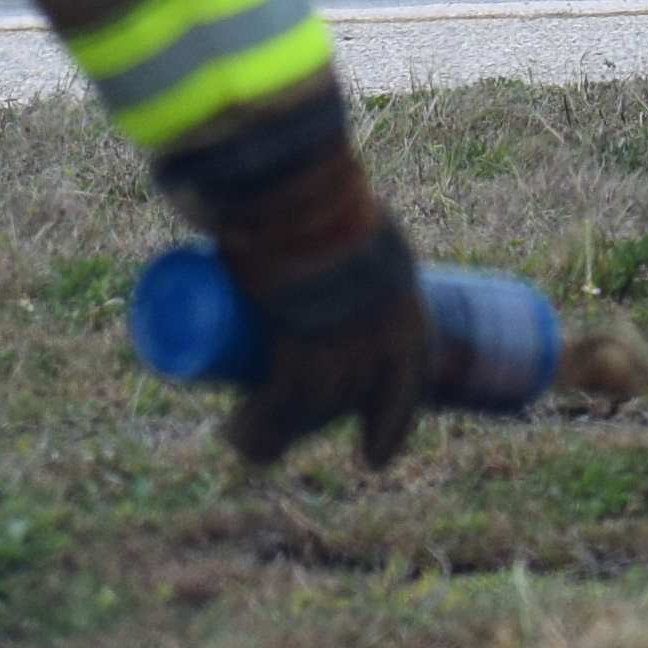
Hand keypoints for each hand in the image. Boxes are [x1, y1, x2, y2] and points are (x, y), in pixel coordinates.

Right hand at [197, 135, 427, 469]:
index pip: (407, 384)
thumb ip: (346, 232)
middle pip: (351, 398)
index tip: (376, 453)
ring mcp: (340, 348)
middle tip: (292, 425)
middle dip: (320, 423)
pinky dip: (257, 429)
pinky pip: (277, 406)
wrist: (306, 195)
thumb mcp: (359, 218)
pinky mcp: (297, 348)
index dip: (391, 422)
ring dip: (278, 431)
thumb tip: (324, 236)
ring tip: (250, 437)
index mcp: (406, 309)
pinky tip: (241, 441)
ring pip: (311, 408)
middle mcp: (381, 339)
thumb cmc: (328, 194)